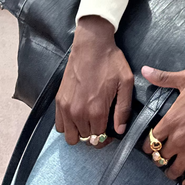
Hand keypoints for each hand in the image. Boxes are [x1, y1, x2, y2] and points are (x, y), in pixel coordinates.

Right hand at [55, 15, 133, 146]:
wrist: (91, 45)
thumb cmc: (111, 62)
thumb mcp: (125, 83)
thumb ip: (123, 109)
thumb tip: (120, 131)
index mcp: (96, 111)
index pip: (99, 139)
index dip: (107, 137)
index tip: (111, 130)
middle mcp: (79, 113)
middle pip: (86, 139)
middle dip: (95, 135)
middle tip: (101, 123)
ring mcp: (66, 108)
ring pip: (71, 137)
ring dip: (80, 132)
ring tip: (89, 120)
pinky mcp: (59, 101)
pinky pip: (59, 126)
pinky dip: (68, 125)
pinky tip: (78, 115)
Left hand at [141, 66, 184, 184]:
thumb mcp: (184, 79)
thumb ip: (163, 78)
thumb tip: (145, 70)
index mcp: (170, 121)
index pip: (150, 141)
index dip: (148, 145)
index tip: (150, 145)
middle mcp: (178, 138)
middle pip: (160, 157)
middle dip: (159, 157)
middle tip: (163, 156)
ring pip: (174, 170)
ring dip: (171, 171)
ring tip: (173, 169)